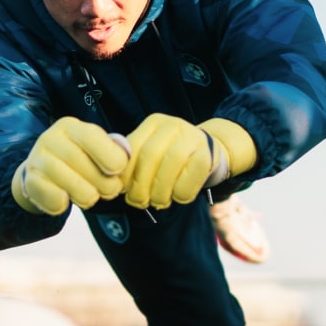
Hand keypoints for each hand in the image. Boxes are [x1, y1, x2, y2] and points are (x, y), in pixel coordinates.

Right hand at [11, 118, 129, 215]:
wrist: (43, 174)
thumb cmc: (78, 162)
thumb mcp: (95, 151)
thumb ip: (113, 153)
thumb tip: (125, 159)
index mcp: (70, 126)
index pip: (90, 135)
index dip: (109, 155)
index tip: (118, 170)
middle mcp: (50, 138)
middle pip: (79, 160)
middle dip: (102, 181)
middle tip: (111, 191)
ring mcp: (37, 159)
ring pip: (67, 180)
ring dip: (86, 195)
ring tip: (92, 197)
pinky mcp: (29, 181)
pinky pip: (52, 196)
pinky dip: (64, 204)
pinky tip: (67, 201)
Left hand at [122, 114, 259, 209]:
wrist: (213, 153)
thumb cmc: (173, 161)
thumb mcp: (152, 156)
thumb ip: (133, 165)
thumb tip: (112, 185)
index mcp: (153, 123)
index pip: (132, 148)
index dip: (126, 174)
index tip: (125, 192)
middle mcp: (172, 124)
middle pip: (149, 156)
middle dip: (141, 186)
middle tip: (140, 203)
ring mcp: (193, 136)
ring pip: (171, 164)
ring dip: (161, 191)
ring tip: (159, 202)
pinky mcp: (209, 153)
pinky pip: (191, 176)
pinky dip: (181, 193)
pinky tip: (178, 197)